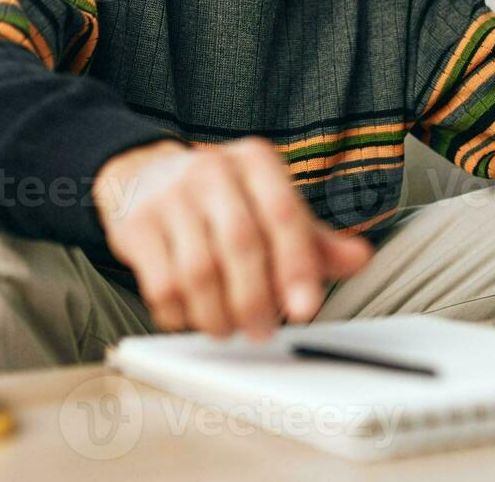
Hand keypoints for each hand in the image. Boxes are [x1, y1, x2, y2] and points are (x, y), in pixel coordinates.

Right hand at [92, 137, 372, 337]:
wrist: (144, 176)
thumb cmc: (222, 198)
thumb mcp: (270, 204)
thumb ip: (314, 238)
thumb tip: (358, 259)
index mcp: (255, 162)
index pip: (284, 215)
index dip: (298, 266)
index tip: (306, 308)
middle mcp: (213, 170)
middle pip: (242, 245)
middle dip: (257, 300)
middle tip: (263, 332)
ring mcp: (170, 196)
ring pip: (200, 270)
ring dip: (218, 313)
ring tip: (228, 330)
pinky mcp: (135, 226)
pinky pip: (162, 283)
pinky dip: (181, 313)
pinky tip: (191, 319)